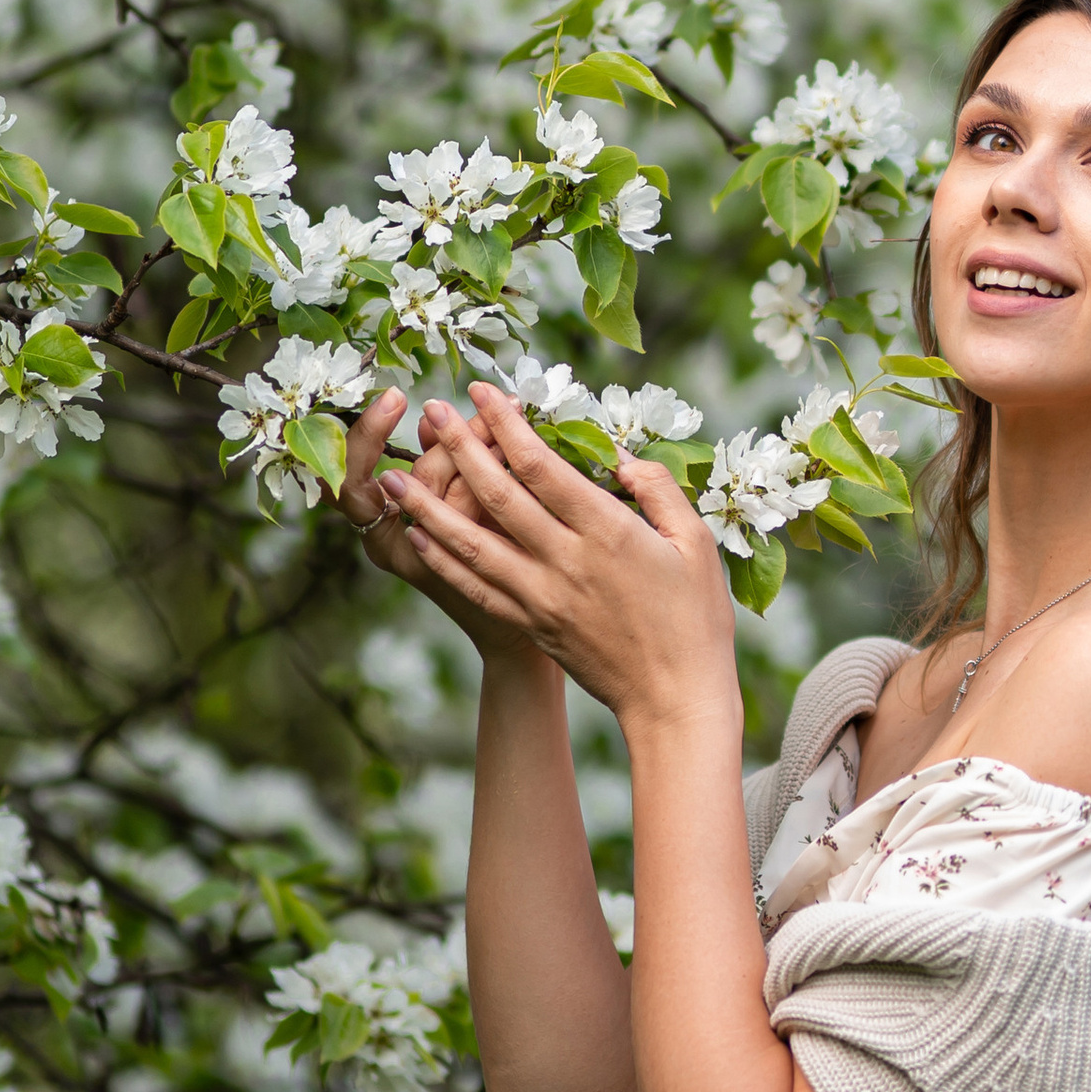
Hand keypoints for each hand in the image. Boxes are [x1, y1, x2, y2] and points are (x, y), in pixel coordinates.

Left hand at [374, 382, 736, 739]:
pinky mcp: (531, 623)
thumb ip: (657, 489)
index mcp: (607, 532)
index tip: (483, 394)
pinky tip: (418, 535)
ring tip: (394, 477)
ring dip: (429, 507)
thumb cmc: (695, 617)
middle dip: (459, 449)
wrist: (675, 698)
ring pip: (472, 543)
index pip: (542, 466)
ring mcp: (542, 596)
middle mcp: (565, 561)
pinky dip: (442, 560)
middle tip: (432, 412)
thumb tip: (618, 456)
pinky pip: (476, 587)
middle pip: (498, 495)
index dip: (507, 426)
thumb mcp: (696, 542)